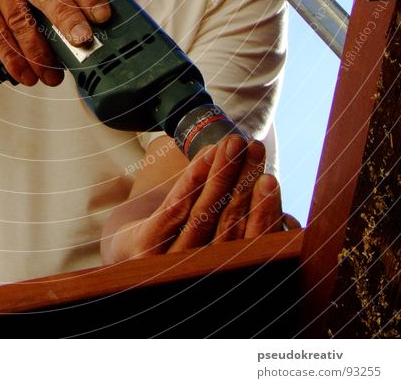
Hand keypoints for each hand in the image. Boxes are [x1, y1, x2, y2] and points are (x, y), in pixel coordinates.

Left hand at [103, 135, 299, 263]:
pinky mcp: (145, 247)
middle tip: (254, 146)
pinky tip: (206, 157)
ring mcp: (169, 263)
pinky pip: (174, 208)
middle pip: (228, 223)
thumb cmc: (184, 245)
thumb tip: (292, 220)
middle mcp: (199, 275)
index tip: (271, 179)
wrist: (127, 255)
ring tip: (233, 143)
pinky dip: (194, 179)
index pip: (251, 245)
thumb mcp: (219, 244)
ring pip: (204, 213)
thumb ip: (250, 232)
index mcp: (224, 276)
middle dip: (243, 180)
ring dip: (222, 173)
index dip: (263, 212)